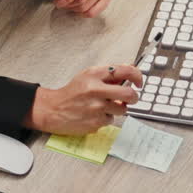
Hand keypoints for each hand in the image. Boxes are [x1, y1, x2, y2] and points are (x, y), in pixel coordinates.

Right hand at [23, 64, 142, 132]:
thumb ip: (108, 75)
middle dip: (133, 97)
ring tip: (103, 106)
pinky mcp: (95, 122)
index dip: (137, 76)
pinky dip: (105, 118)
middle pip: (129, 94)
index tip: (138, 82)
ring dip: (117, 109)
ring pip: (122, 109)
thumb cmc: (71, 93)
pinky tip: (93, 115)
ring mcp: (96, 107)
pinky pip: (110, 120)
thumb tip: (130, 71)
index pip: (125, 71)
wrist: (53, 109)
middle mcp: (96, 90)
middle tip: (130, 98)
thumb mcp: (87, 77)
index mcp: (94, 75)